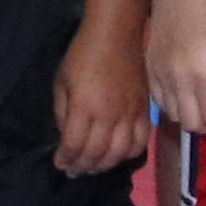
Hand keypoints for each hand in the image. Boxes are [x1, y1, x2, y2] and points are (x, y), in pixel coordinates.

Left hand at [51, 16, 148, 175]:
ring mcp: (130, 113)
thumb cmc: (82, 55)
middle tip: (74, 170)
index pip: (75, 144)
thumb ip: (62, 113)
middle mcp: (109, 114)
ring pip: (120, 153)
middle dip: (83, 166)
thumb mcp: (61, 83)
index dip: (66, 159)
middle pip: (97, 153)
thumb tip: (68, 136)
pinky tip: (118, 154)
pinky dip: (130, 154)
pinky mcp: (145, 110)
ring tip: (94, 166)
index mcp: (85, 106)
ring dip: (105, 165)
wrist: (115, 35)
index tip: (59, 163)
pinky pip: (141, 141)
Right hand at [147, 0, 205, 136]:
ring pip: (173, 116)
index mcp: (204, 74)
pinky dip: (174, 108)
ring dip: (192, 118)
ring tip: (205, 109)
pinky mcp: (149, 71)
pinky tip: (187, 98)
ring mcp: (160, 76)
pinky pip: (159, 102)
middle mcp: (179, 80)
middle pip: (191, 124)